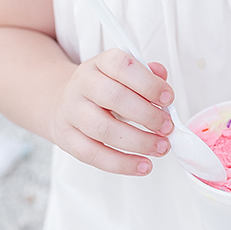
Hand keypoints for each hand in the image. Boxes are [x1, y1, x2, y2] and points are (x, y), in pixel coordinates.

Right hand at [50, 49, 174, 176]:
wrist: (62, 102)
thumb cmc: (104, 88)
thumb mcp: (124, 74)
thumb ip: (147, 75)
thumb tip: (162, 80)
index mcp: (100, 64)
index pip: (122, 65)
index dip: (148, 83)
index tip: (168, 99)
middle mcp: (82, 84)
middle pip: (114, 98)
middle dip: (147, 115)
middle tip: (167, 127)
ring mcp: (71, 112)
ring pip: (103, 129)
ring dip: (138, 141)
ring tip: (161, 147)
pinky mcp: (66, 138)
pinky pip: (92, 154)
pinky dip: (121, 163)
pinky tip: (143, 165)